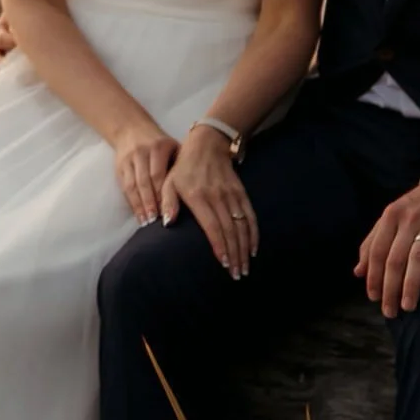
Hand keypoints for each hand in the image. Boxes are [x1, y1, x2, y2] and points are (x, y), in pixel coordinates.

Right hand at [113, 123, 177, 224]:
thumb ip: (179, 165)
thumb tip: (190, 192)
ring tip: (146, 222)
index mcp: (158, 147)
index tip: (168, 210)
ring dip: (140, 205)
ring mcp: (128, 160)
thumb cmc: (159, 143)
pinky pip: (124, 187)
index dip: (162, 193)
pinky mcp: (119, 166)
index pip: (158, 174)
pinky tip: (138, 215)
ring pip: (133, 186)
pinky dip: (132, 203)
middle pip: (145, 181)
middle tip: (156, 221)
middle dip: (151, 202)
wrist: (131, 128)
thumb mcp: (172, 147)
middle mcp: (141, 153)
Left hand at [161, 125, 258, 277]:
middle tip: (237, 275)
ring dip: (244, 249)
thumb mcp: (169, 182)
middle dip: (235, 255)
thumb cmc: (184, 168)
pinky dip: (253, 233)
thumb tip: (166, 223)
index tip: (224, 264)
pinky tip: (253, 249)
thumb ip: (168, 203)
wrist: (207, 144)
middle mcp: (218, 198)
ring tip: (245, 268)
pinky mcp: (241, 193)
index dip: (220, 246)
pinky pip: (250, 216)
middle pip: (230, 231)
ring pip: (241, 226)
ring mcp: (231, 195)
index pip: (213, 227)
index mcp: (199, 197)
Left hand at [357, 179, 419, 316]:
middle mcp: (409, 219)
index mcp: (391, 216)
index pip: (377, 251)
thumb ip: (373, 242)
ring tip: (408, 306)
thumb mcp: (392, 218)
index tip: (373, 298)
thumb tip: (358, 272)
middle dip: (390, 288)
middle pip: (395, 259)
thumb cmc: (417, 207)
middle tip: (390, 311)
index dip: (373, 277)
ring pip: (417, 257)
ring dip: (411, 284)